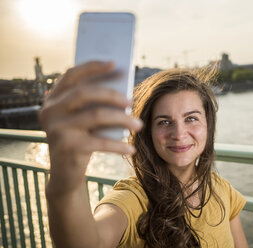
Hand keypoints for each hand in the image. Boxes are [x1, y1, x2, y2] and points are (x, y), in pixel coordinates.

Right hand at [39, 61, 142, 195]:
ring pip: (96, 115)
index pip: (71, 75)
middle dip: (112, 94)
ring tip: (139, 124)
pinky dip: (118, 145)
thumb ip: (93, 105)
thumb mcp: (83, 121)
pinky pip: (100, 141)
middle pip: (84, 93)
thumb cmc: (80, 141)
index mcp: (52, 100)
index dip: (92, 67)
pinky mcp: (66, 147)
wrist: (66, 175)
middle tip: (131, 102)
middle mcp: (50, 111)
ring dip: (122, 119)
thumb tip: (123, 89)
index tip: (114, 63)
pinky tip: (131, 148)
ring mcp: (56, 129)